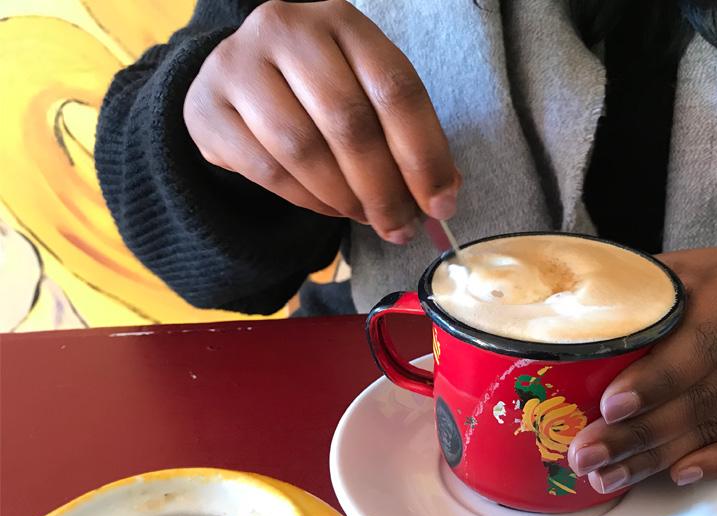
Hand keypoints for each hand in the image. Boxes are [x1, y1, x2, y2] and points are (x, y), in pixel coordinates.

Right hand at [184, 0, 458, 243]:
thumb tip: (442, 195)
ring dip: (345, 198)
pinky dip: (308, 200)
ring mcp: (239, 65)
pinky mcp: (207, 107)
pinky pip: (267, 169)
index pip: (396, 89)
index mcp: (343, 21)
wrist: (238, 79)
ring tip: (366, 216)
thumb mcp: (364, 90)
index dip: (424, 154)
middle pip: (349, 121)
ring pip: (304, 149)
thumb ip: (403, 133)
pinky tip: (330, 208)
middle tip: (401, 227)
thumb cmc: (317, 89)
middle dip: (384, 188)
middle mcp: (287, 30)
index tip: (441, 203)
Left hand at [568, 246, 716, 491]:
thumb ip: (638, 287)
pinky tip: (675, 475)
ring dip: (659, 456)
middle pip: (700, 397)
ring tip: (607, 474)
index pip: (698, 343)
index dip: (654, 379)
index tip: (609, 405)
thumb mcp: (686, 265)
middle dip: (639, 432)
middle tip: (586, 453)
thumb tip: (569, 312)